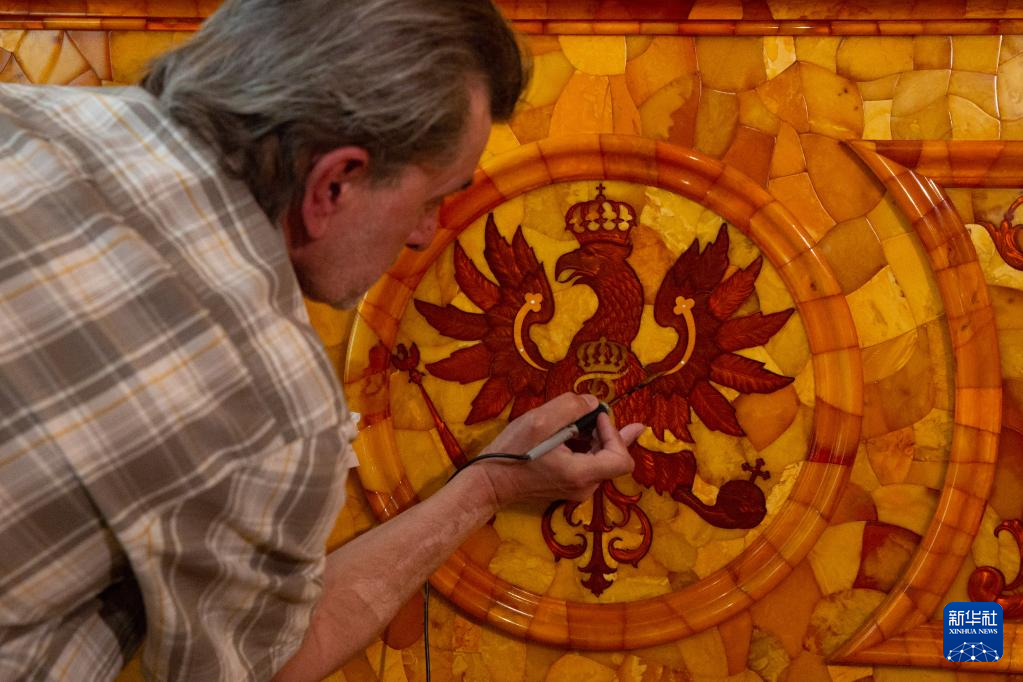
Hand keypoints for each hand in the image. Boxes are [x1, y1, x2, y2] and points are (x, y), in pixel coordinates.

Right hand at [474, 393, 643, 508]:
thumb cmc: (512, 452)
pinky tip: (567, 437)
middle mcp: (585, 488)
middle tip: (586, 415)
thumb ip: (571, 407)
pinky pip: (588, 467)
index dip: (615, 433)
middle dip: (605, 433)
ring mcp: (577, 491)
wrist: (490, 483)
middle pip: (614, 459)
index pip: (622, 459)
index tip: (595, 417)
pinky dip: (585, 449)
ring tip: (573, 425)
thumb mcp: (539, 420)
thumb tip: (594, 404)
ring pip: (602, 462)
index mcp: (581, 474)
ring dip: (594, 439)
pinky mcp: (569, 489)